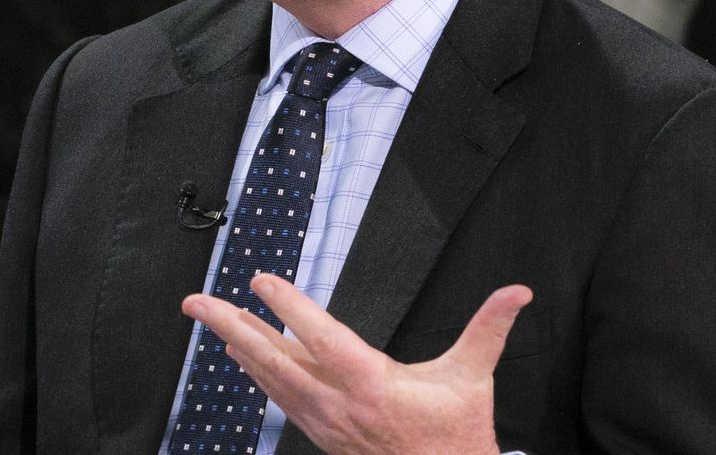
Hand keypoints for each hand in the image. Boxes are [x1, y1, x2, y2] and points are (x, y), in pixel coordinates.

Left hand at [183, 274, 531, 454]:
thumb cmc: (457, 435)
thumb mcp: (472, 378)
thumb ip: (489, 329)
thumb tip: (518, 292)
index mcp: (371, 383)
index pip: (319, 336)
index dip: (287, 306)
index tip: (260, 281)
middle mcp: (338, 403)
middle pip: (272, 359)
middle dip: (230, 326)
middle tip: (196, 302)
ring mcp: (325, 422)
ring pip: (270, 380)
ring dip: (237, 348)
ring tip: (209, 321)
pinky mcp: (323, 434)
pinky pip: (280, 400)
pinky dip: (257, 376)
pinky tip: (242, 359)